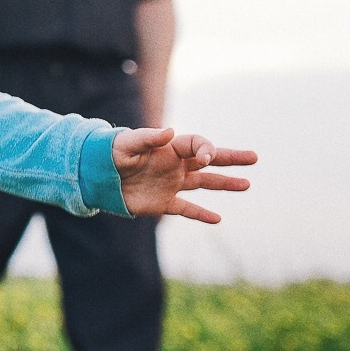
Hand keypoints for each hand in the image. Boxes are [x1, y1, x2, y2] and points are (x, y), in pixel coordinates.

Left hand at [113, 128, 256, 222]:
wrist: (96, 175)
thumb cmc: (111, 153)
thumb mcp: (128, 144)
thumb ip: (148, 138)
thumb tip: (170, 131)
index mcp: (169, 149)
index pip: (197, 144)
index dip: (207, 148)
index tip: (208, 157)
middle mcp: (174, 165)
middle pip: (209, 161)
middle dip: (230, 159)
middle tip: (253, 158)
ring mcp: (170, 184)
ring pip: (203, 184)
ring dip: (224, 184)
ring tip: (247, 184)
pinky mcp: (162, 202)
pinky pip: (186, 209)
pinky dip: (201, 215)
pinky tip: (218, 219)